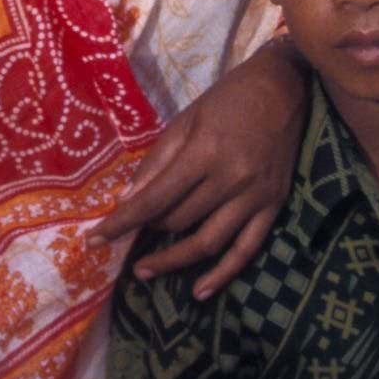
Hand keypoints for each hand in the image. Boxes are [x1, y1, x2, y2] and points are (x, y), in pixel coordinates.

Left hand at [99, 37, 302, 296]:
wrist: (284, 88)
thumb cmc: (228, 99)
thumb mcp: (185, 121)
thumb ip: (156, 163)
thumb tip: (127, 203)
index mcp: (205, 152)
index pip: (154, 199)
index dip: (121, 223)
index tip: (94, 240)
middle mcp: (231, 178)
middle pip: (179, 221)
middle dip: (148, 231)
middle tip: (128, 235)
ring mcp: (256, 196)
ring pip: (208, 242)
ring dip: (174, 261)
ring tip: (146, 271)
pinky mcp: (274, 206)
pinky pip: (247, 249)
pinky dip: (223, 274)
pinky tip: (200, 291)